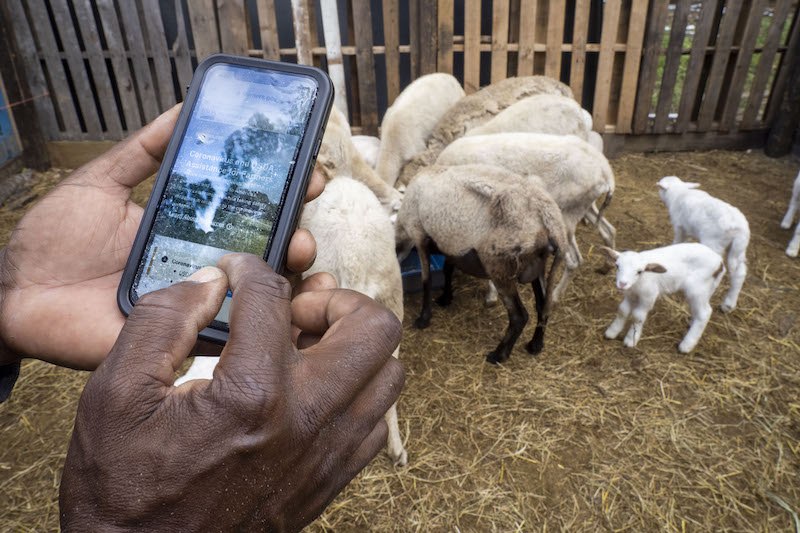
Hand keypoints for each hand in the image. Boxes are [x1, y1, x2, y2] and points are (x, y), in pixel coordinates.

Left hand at [0, 105, 323, 368]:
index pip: (247, 210)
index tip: (307, 172)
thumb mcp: (100, 183)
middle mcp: (200, 265)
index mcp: (187, 229)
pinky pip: (234, 335)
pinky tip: (285, 308)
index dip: (281, 192)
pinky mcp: (186, 337)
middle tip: (304, 214)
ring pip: (260, 292)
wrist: (16, 298)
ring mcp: (198, 302)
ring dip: (291, 274)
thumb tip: (182, 110)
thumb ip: (142, 152)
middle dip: (296, 230)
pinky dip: (267, 325)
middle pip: (264, 251)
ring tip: (298, 251)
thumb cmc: (52, 242)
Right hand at [59, 253, 403, 531]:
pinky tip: (313, 392)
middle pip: (374, 327)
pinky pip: (377, 419)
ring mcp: (329, 453)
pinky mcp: (333, 478)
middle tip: (296, 311)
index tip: (235, 272)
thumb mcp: (115, 395)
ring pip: (389, 372)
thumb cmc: (125, 491)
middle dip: (336, 300)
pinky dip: (357, 392)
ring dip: (355, 345)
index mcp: (252, 393)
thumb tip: (209, 281)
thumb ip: (162, 321)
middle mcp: (308, 420)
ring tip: (308, 348)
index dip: (250, 268)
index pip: (274, 297)